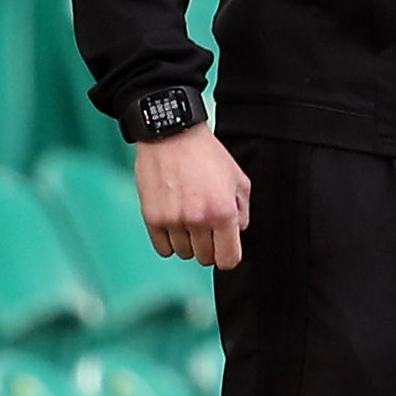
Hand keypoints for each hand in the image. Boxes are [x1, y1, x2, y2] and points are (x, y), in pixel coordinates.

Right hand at [136, 128, 250, 270]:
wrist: (172, 135)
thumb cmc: (207, 155)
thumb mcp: (239, 180)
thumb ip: (243, 211)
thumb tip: (237, 232)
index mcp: (223, 212)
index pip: (228, 259)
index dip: (229, 257)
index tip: (225, 250)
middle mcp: (198, 220)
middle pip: (205, 258)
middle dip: (209, 248)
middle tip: (207, 229)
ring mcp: (173, 220)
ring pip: (184, 253)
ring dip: (188, 243)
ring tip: (189, 220)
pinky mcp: (152, 218)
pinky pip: (162, 248)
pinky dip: (169, 241)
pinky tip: (174, 224)